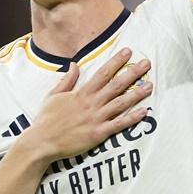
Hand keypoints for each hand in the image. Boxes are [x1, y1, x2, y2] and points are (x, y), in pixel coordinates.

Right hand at [25, 48, 151, 159]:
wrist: (42, 142)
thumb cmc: (46, 119)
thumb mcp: (53, 95)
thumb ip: (67, 80)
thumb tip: (74, 65)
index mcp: (81, 93)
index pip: (103, 73)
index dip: (117, 61)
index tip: (128, 52)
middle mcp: (91, 103)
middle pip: (116, 85)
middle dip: (133, 73)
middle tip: (147, 63)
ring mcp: (96, 118)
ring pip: (121, 103)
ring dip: (137, 94)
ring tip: (150, 85)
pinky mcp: (98, 133)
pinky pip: (119, 124)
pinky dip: (132, 118)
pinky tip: (144, 111)